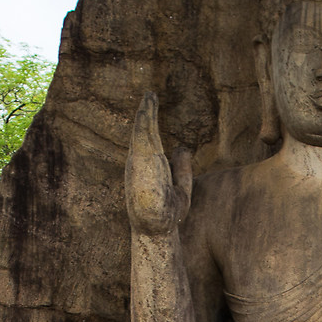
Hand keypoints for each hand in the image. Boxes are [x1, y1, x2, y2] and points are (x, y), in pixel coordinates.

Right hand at [125, 93, 192, 237]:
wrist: (157, 227)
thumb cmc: (167, 215)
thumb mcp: (181, 188)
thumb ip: (182, 168)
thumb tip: (182, 146)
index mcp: (148, 169)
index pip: (150, 143)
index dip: (152, 126)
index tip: (153, 111)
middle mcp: (140, 163)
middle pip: (144, 133)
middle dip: (147, 114)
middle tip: (150, 96)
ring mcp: (138, 161)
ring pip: (142, 131)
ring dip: (146, 112)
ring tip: (150, 95)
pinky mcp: (140, 160)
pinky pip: (142, 134)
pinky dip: (145, 118)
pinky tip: (148, 105)